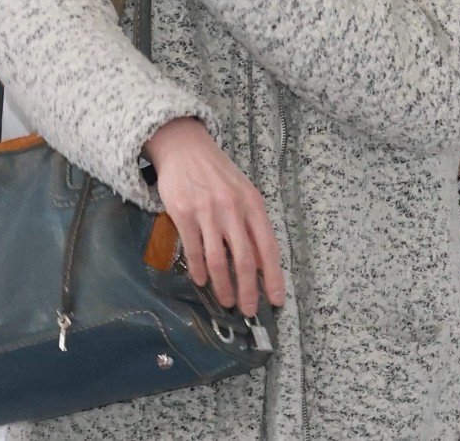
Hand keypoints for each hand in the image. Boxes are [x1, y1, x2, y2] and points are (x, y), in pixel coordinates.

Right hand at [144, 117, 284, 316]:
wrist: (185, 147)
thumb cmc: (217, 173)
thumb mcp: (243, 192)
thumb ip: (252, 224)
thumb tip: (261, 264)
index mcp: (253, 204)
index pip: (268, 247)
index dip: (273, 277)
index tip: (276, 300)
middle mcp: (232, 209)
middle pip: (244, 260)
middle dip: (249, 290)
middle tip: (249, 311)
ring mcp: (207, 212)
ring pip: (218, 260)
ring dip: (223, 286)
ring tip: (226, 301)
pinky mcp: (183, 214)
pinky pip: (193, 250)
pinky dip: (198, 270)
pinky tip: (202, 281)